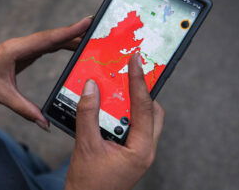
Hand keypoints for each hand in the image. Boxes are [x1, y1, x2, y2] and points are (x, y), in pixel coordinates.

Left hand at [0, 17, 92, 130]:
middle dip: (74, 33)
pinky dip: (60, 45)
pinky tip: (71, 47)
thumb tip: (45, 124)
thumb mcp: (3, 96)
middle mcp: (22, 45)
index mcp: (16, 50)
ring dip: (69, 39)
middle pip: (52, 37)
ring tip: (89, 39)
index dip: (68, 32)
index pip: (47, 39)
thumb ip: (25, 110)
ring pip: (50, 40)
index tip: (86, 23)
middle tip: (95, 30)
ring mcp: (24, 47)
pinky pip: (46, 46)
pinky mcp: (25, 52)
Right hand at [65, 54, 164, 189]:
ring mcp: (140, 151)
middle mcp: (146, 149)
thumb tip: (90, 87)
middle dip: (141, 91)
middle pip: (152, 111)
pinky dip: (123, 114)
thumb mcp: (86, 145)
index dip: (139, 81)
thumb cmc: (88, 183)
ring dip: (131, 103)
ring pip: (144, 119)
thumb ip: (87, 114)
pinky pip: (133, 127)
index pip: (143, 107)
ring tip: (116, 89)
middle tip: (128, 73)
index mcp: (141, 149)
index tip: (136, 60)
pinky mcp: (131, 152)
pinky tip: (108, 109)